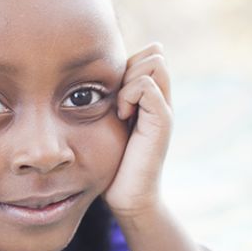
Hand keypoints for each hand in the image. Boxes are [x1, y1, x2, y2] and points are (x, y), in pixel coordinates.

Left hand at [103, 42, 172, 218]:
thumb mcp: (105, 124)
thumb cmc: (110, 163)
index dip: (126, 64)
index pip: (147, 55)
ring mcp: (164, 108)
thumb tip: (86, 78)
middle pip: (154, 54)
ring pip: (153, 62)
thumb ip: (107, 101)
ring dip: (129, 79)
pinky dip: (130, 94)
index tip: (111, 91)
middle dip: (129, 67)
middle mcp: (161, 99)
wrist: (127, 196)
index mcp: (149, 97)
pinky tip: (122, 116)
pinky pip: (147, 86)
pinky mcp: (162, 121)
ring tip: (119, 107)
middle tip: (116, 97)